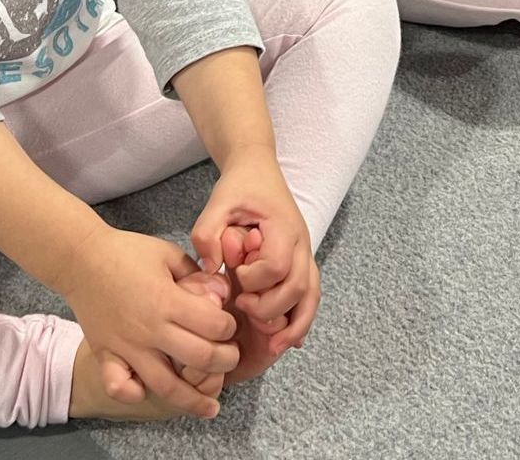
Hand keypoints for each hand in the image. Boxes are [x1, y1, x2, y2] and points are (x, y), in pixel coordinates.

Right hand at [59, 228, 238, 418]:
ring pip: (165, 385)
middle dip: (224, 362)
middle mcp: (150, 329)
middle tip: (230, 358)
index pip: (213, 326)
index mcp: (167, 300)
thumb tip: (222, 294)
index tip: (229, 325)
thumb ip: (197, 275)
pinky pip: (118, 386)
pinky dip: (134, 394)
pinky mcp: (106, 355)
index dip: (229, 327)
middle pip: (199, 359)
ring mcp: (126, 346)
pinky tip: (148, 395)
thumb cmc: (127, 252)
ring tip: (210, 407)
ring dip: (192, 399)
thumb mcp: (170, 254)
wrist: (81, 258)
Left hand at [192, 156, 321, 359]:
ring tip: (275, 347)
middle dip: (271, 307)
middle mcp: (302, 244)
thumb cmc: (241, 187)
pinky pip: (310, 295)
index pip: (277, 266)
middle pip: (298, 288)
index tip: (234, 274)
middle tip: (243, 306)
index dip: (255, 279)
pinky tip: (289, 340)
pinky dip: (301, 319)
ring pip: (311, 296)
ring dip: (295, 323)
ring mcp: (305, 255)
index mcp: (284, 228)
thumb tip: (210, 269)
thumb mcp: (218, 201)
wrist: (259, 172)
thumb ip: (208, 232)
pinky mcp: (300, 263)